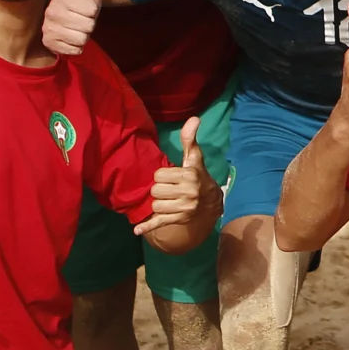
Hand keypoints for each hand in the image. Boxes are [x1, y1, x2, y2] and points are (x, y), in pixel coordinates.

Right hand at [44, 0, 107, 56]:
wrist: (65, 19)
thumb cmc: (81, 2)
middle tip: (81, 20)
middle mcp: (51, 12)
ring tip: (76, 28)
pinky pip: (75, 50)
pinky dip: (77, 47)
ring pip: (82, 39)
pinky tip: (70, 38)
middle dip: (89, 25)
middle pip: (88, 26)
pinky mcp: (48, 42)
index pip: (91, 10)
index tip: (85, 8)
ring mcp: (48, 28)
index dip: (93, 11)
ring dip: (84, 36)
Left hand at [135, 121, 222, 236]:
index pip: (159, 175)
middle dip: (159, 190)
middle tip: (168, 189)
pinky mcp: (178, 220)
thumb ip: (190, 139)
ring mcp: (184, 209)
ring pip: (155, 206)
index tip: (171, 177)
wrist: (211, 201)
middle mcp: (188, 193)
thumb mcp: (194, 157)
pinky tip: (137, 230)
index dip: (162, 176)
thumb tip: (194, 118)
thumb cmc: (198, 176)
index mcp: (189, 176)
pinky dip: (147, 227)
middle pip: (155, 191)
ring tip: (167, 199)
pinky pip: (159, 223)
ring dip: (157, 203)